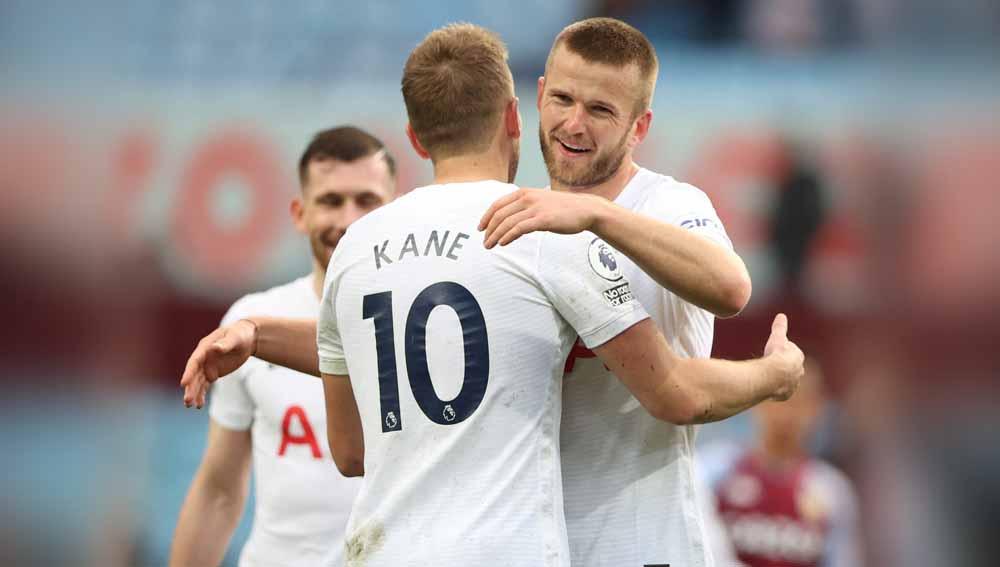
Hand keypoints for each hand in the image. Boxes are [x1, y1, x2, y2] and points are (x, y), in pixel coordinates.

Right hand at [180, 319, 257, 408]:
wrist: (246, 339)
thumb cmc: (240, 335)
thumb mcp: (235, 338)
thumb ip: (225, 344)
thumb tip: (214, 348)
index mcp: (205, 347)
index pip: (195, 361)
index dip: (189, 372)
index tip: (184, 384)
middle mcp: (203, 358)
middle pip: (194, 374)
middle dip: (190, 388)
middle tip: (187, 401)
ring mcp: (207, 366)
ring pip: (197, 382)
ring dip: (194, 393)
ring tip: (190, 406)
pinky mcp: (212, 373)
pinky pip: (205, 385)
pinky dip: (201, 394)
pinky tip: (199, 405)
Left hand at [478, 188, 605, 247]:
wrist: (585, 209)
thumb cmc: (562, 208)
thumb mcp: (539, 201)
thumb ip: (524, 206)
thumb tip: (509, 218)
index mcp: (524, 193)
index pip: (497, 204)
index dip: (486, 217)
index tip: (481, 228)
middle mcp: (527, 198)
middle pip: (500, 215)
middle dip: (489, 230)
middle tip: (485, 242)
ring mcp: (535, 208)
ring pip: (507, 223)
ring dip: (496, 236)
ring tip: (490, 246)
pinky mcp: (543, 220)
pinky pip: (520, 228)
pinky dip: (508, 236)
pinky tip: (503, 243)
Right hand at [762, 313, 803, 400]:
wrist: (772, 376)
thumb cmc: (775, 355)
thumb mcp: (776, 338)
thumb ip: (779, 327)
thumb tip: (781, 315)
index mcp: (798, 358)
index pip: (791, 353)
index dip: (782, 352)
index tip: (775, 352)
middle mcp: (798, 372)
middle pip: (791, 368)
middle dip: (783, 366)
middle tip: (772, 364)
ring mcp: (793, 384)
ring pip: (787, 380)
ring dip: (780, 378)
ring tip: (769, 376)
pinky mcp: (786, 394)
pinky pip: (781, 391)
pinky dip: (776, 389)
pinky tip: (768, 386)